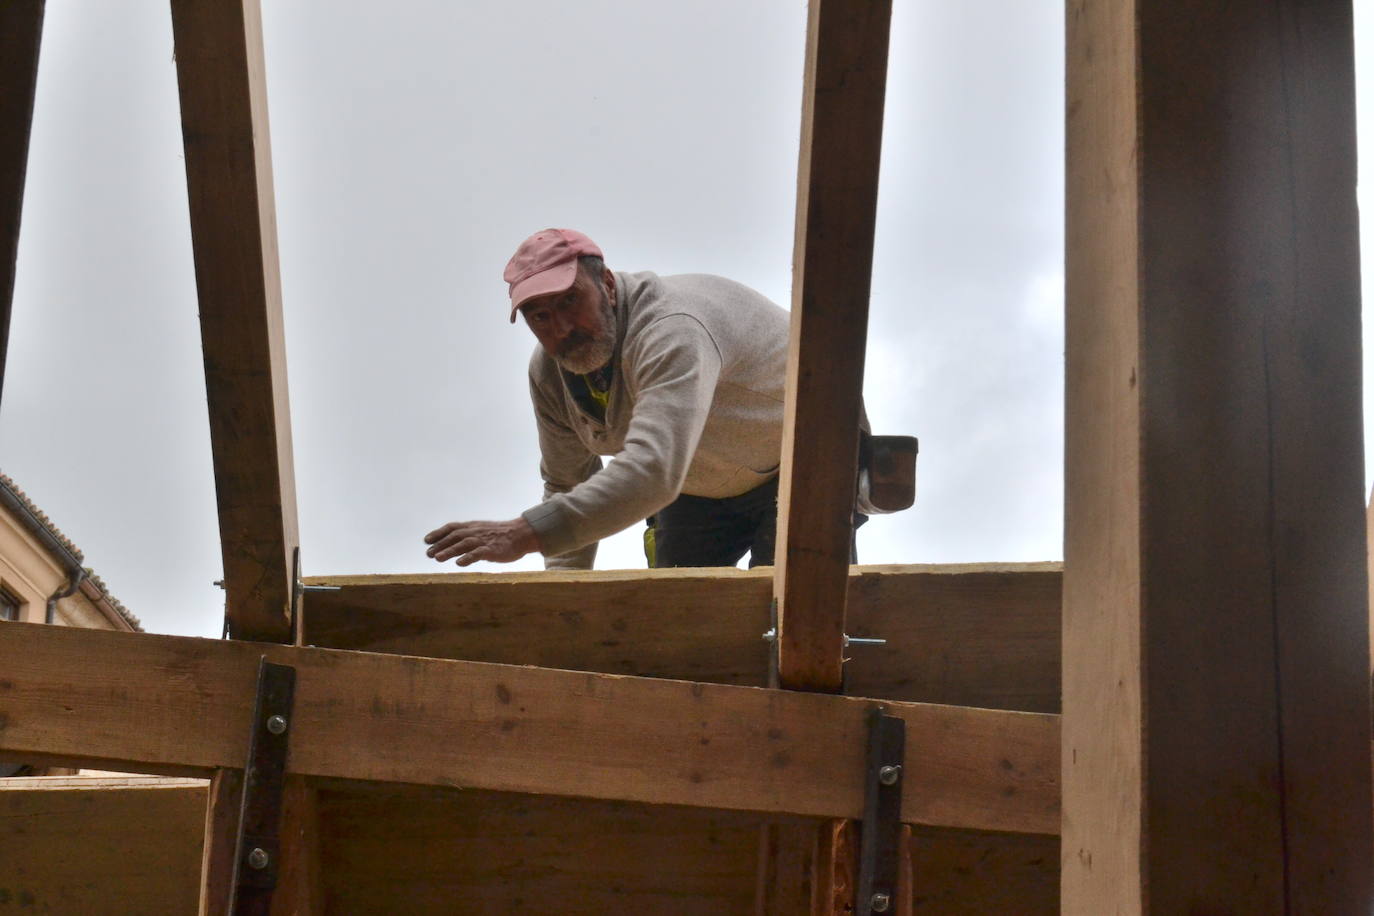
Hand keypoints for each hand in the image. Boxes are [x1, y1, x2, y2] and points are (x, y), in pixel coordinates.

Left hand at [424, 517, 540, 566]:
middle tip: (428, 553)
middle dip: (440, 544)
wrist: (521, 534)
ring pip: (464, 544)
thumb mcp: (482, 531)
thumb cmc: (501, 535)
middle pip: (455, 536)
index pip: (452, 527)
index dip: (438, 533)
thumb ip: (469, 536)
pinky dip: (468, 558)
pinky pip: (479, 553)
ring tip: (438, 558)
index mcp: (473, 527)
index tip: (427, 540)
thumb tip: (453, 545)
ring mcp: (484, 540)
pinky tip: (459, 563)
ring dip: (450, 550)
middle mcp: (476, 532)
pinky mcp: (493, 550)